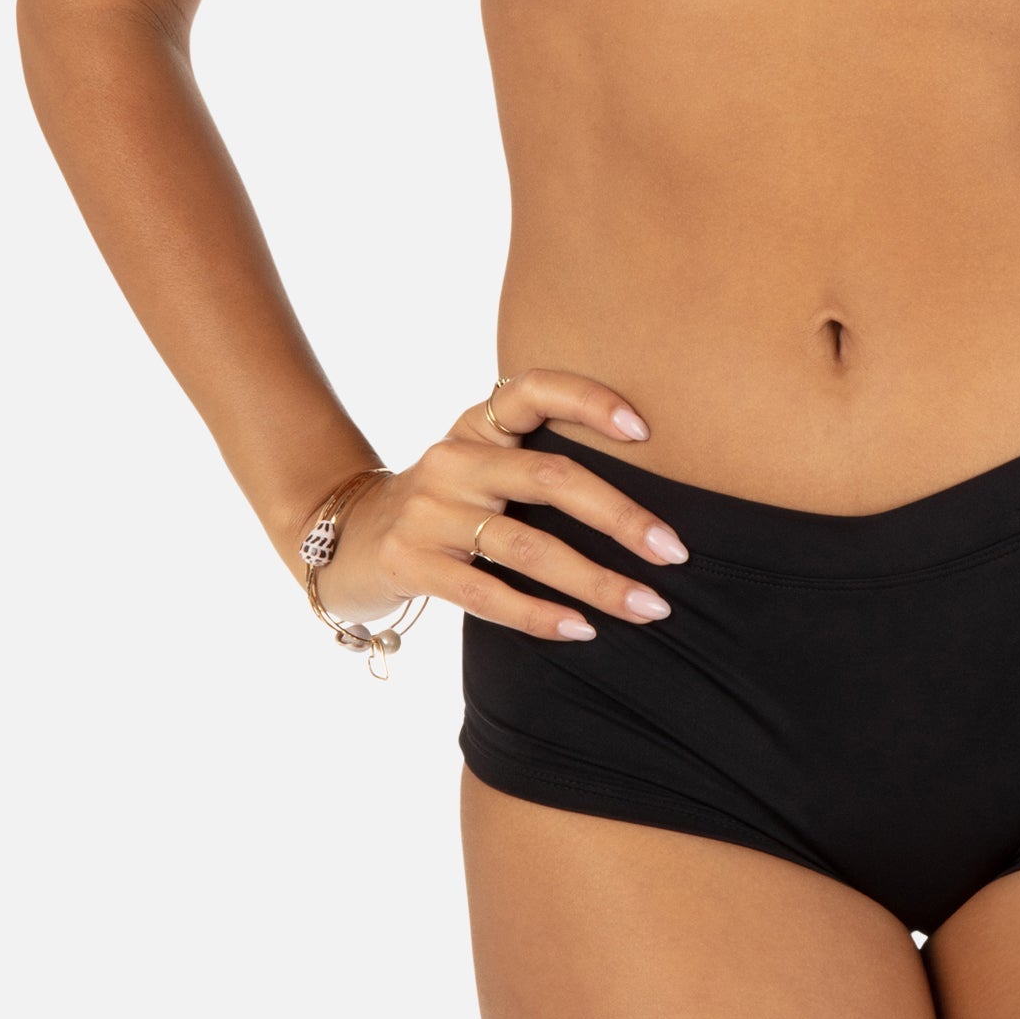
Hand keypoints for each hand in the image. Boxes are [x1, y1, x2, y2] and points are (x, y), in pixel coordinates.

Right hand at [317, 367, 687, 640]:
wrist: (343, 539)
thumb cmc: (443, 505)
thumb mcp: (480, 465)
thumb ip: (537, 464)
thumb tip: (646, 502)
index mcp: (479, 425)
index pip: (536, 389)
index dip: (590, 400)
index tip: (645, 431)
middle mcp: (454, 458)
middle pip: (551, 478)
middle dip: (622, 517)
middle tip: (676, 550)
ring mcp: (428, 511)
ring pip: (529, 547)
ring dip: (598, 581)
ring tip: (650, 607)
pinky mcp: (411, 564)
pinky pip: (488, 593)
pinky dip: (540, 615)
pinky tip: (583, 630)